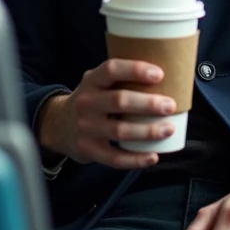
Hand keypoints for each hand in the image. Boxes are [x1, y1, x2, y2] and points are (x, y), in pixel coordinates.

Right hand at [36, 59, 176, 169]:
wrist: (59, 125)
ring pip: (119, 131)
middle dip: (148, 104)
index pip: (111, 69)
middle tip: (170, 105)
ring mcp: (85, 127)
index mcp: (92, 80)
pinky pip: (114, 158)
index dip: (135, 70)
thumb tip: (168, 76)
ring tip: (168, 129)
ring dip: (147, 131)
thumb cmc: (93, 100)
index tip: (159, 74)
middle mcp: (86, 102)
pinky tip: (153, 157)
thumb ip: (121, 79)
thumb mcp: (98, 83)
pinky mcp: (88, 149)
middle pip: (119, 101)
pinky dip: (135, 159)